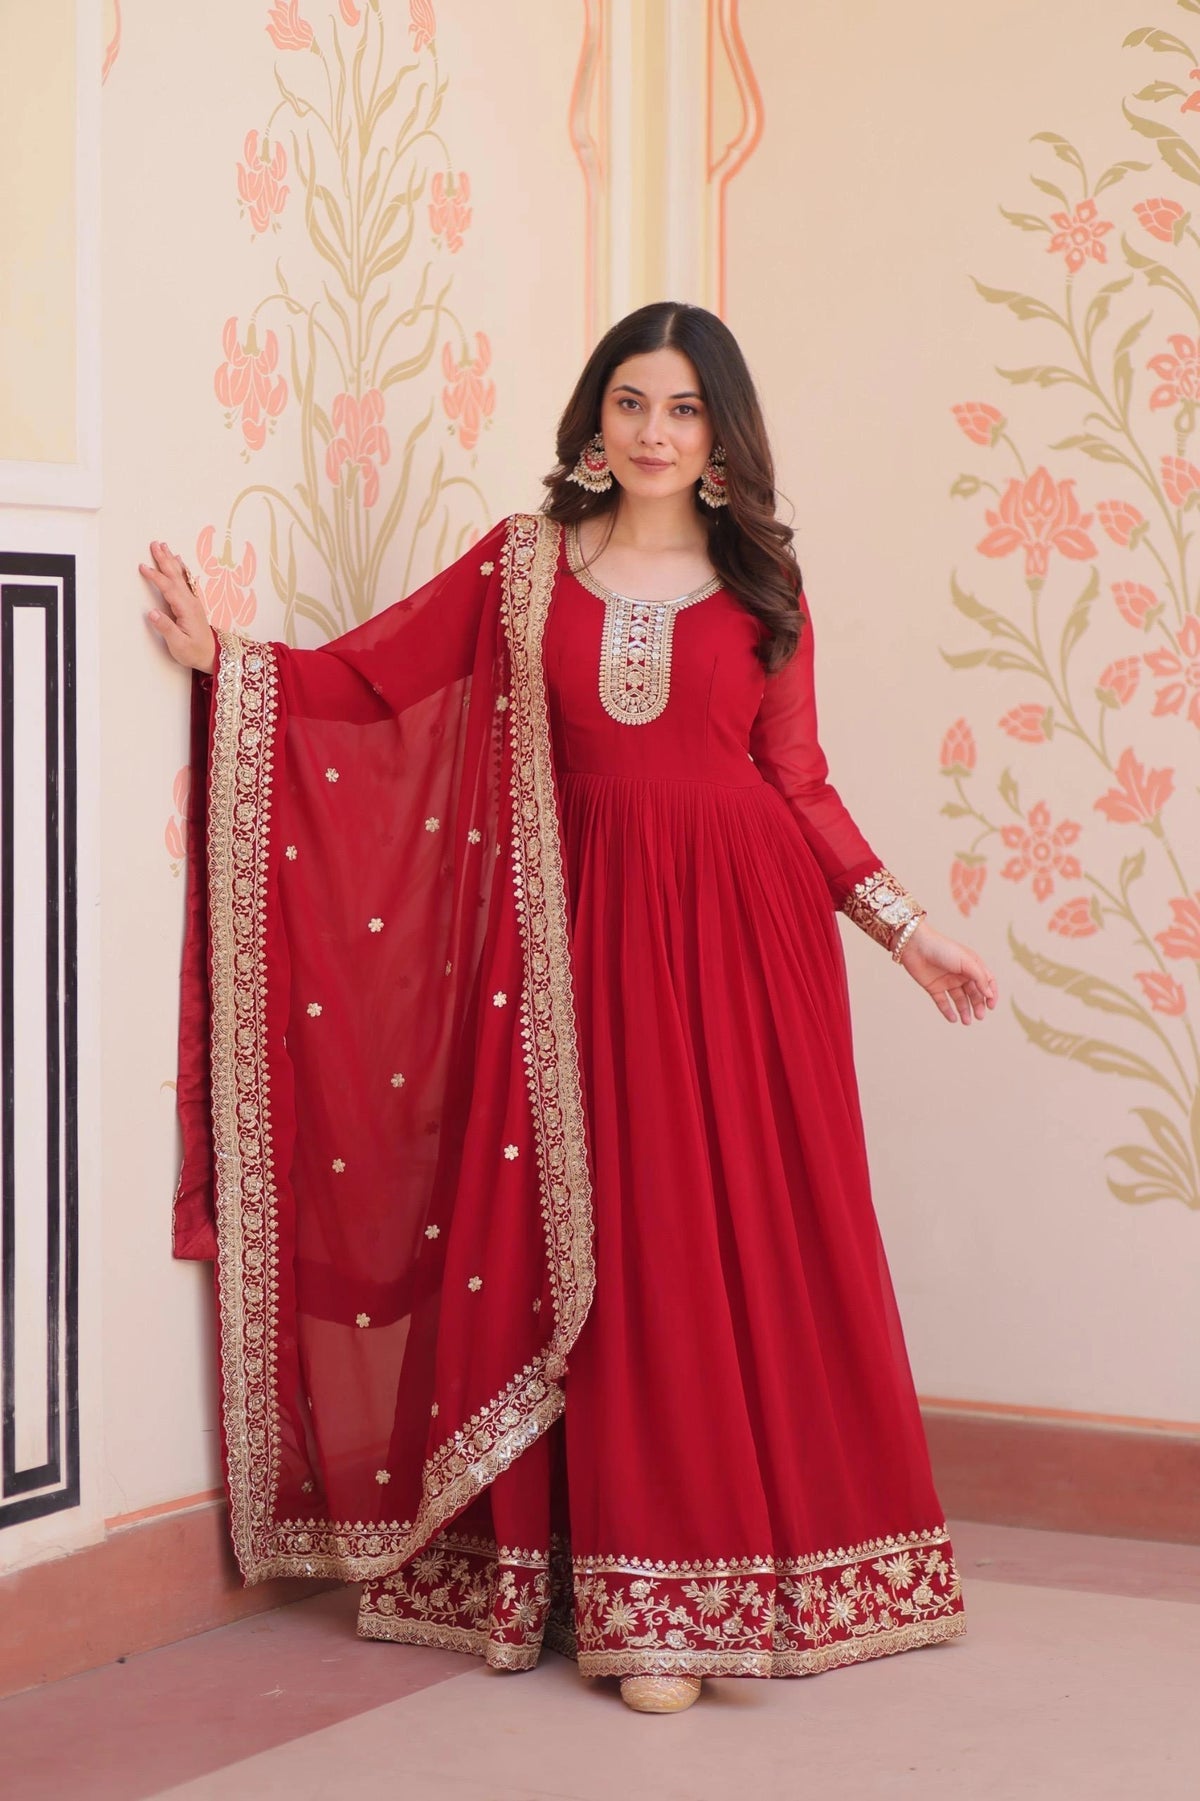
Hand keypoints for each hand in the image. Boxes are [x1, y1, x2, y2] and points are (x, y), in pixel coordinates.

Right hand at [140, 541, 216, 673]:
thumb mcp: (179, 645)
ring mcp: (193, 600)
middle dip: (164, 559)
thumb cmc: (195, 652)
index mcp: (186, 609)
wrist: (212, 655)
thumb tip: (152, 613)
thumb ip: (166, 628)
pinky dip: (181, 569)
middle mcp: (191, 601)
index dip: (155, 577)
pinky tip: (179, 561)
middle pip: (175, 576)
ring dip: (171, 560)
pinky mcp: (193, 603)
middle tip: (155, 544)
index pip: (168, 588)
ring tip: (164, 546)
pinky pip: (186, 580)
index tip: (143, 567)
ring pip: (180, 576)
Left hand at [897, 919, 997, 1023]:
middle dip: (978, 1005)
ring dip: (965, 1011)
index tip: (991, 1006)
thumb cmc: (943, 949)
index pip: (986, 981)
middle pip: (974, 993)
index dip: (991, 994)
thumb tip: (989, 994)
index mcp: (972, 965)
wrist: (915, 945)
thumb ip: (980, 978)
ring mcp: (947, 981)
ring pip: (959, 999)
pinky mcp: (933, 987)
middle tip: (980, 1017)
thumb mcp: (967, 962)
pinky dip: (948, 1011)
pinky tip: (953, 1019)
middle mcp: (961, 974)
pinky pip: (943, 1002)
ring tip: (967, 1022)